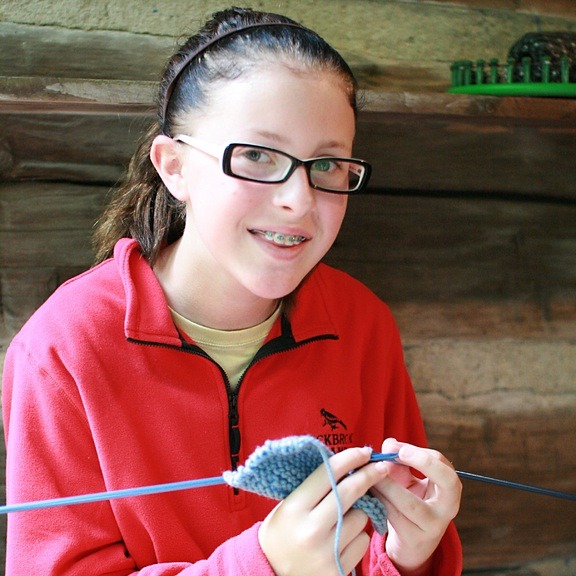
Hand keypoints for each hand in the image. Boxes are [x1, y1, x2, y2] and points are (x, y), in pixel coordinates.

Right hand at [258, 447, 382, 575]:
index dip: (349, 459)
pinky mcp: (338, 571)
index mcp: (294, 508)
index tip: (364, 452)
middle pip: (349, 492)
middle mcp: (310, 529)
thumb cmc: (282, 531)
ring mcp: (326, 552)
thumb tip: (348, 465)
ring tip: (341, 519)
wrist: (270, 572)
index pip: (328, 474)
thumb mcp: (288, 504)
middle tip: (381, 466)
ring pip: (360, 517)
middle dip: (368, 475)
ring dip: (359, 511)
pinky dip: (357, 536)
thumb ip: (314, 487)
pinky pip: (362, 542)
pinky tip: (342, 540)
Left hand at [371, 439, 461, 575]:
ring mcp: (433, 526)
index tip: (397, 448)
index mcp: (449, 488)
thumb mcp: (407, 480)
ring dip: (386, 484)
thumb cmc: (410, 502)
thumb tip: (389, 444)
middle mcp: (448, 507)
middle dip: (423, 462)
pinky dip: (378, 500)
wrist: (411, 544)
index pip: (443, 464)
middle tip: (397, 452)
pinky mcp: (414, 538)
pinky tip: (367, 490)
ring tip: (370, 472)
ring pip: (410, 502)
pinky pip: (394, 515)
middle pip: (448, 481)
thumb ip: (399, 461)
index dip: (420, 453)